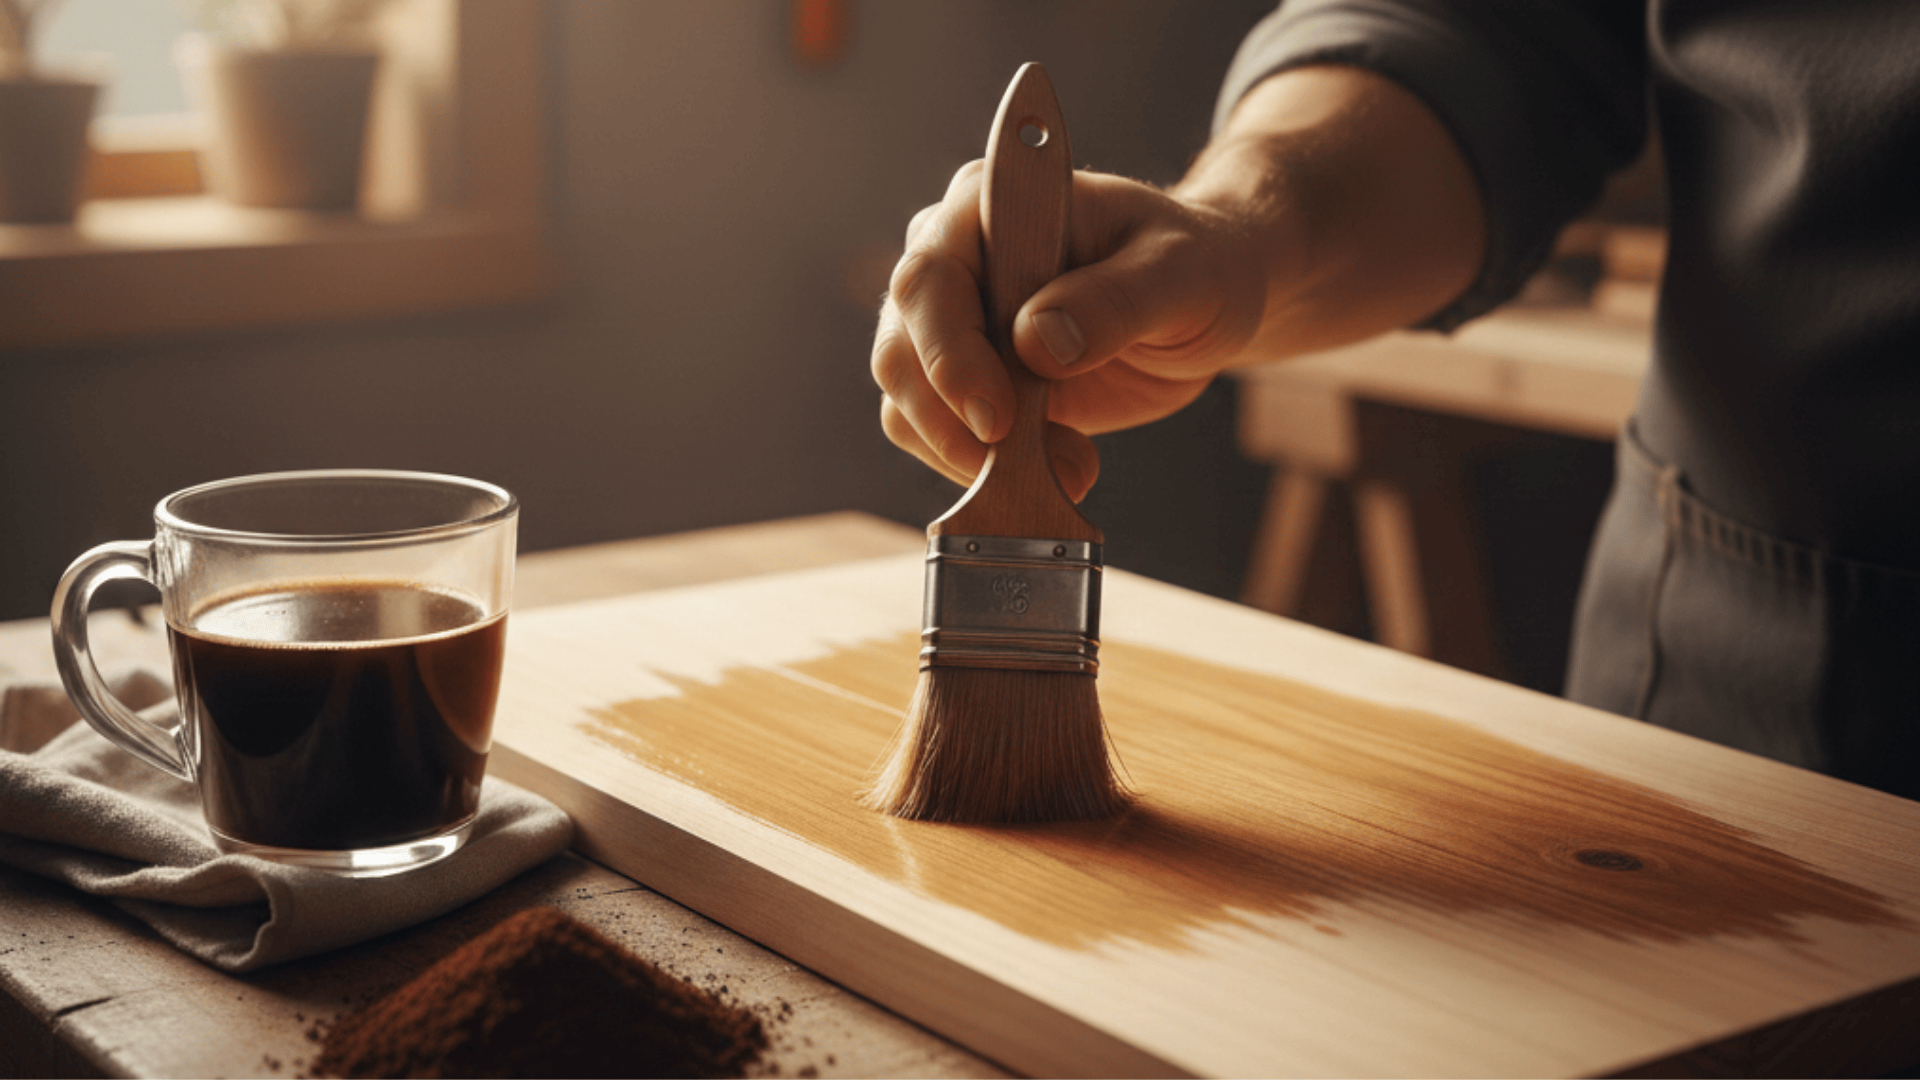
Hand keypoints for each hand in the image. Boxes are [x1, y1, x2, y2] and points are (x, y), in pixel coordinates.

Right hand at [871, 163, 1266, 501]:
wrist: (1203, 300)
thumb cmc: (1195, 265)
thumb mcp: (1181, 273)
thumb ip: (1115, 299)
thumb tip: (1036, 338)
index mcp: (992, 206)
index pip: (930, 279)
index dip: (949, 355)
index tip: (997, 418)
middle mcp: (953, 257)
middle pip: (900, 349)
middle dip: (956, 423)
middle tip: (1043, 463)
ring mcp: (952, 321)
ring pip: (906, 401)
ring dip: (973, 454)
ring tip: (1069, 464)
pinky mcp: (965, 378)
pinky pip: (935, 434)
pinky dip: (982, 467)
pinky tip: (1056, 462)